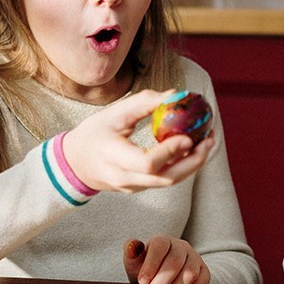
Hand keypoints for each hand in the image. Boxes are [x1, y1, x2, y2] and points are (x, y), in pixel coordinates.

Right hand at [63, 89, 215, 192]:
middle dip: (193, 161)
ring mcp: (132, 187)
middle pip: (165, 178)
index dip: (170, 151)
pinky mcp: (139, 189)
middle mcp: (123, 177)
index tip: (189, 137)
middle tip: (209, 140)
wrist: (74, 164)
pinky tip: (193, 149)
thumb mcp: (113, 113)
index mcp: (112, 157)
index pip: (146, 163)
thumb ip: (143, 103)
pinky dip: (182, 166)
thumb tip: (176, 94)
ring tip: (208, 143)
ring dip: (192, 164)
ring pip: (169, 182)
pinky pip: (164, 180)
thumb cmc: (93, 134)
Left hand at [123, 236, 210, 283]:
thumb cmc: (146, 268)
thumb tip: (132, 245)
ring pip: (190, 273)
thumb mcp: (134, 261)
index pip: (160, 246)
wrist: (160, 276)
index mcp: (163, 240)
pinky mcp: (204, 270)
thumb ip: (131, 253)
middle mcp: (182, 246)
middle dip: (160, 282)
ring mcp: (195, 257)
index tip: (142, 282)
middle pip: (175, 262)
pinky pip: (201, 282)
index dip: (151, 265)